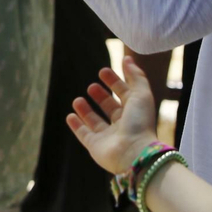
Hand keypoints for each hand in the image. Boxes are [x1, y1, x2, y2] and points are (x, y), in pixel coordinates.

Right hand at [65, 58, 159, 175]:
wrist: (133, 153)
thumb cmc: (139, 123)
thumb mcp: (141, 94)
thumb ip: (135, 76)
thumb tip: (127, 58)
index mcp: (135, 112)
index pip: (124, 94)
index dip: (115, 82)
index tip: (103, 71)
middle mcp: (122, 125)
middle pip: (110, 109)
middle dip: (101, 97)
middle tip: (92, 87)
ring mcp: (108, 137)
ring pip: (95, 122)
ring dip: (86, 110)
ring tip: (77, 99)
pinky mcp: (95, 147)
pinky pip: (83, 134)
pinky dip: (76, 125)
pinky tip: (70, 115)